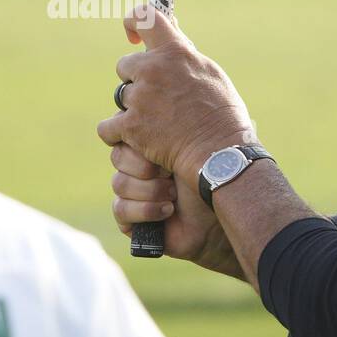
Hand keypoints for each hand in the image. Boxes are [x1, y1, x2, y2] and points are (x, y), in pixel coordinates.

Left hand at [97, 5, 255, 185]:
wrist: (220, 153)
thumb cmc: (223, 115)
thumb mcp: (210, 73)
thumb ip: (185, 54)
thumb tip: (173, 36)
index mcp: (175, 51)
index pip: (145, 17)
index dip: (133, 21)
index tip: (133, 34)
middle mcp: (153, 69)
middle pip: (125, 65)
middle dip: (136, 80)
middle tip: (155, 100)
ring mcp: (140, 97)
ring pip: (120, 97)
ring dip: (131, 109)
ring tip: (153, 125)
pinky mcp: (130, 125)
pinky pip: (108, 127)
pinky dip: (117, 135)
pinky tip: (134, 141)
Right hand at [109, 143, 243, 278]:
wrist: (218, 214)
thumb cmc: (206, 177)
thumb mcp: (183, 146)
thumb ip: (158, 131)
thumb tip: (128, 118)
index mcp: (147, 143)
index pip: (124, 132)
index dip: (141, 143)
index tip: (165, 150)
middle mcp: (136, 166)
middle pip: (117, 157)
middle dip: (146, 167)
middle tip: (170, 173)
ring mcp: (130, 192)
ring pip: (119, 183)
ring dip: (151, 190)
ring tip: (174, 195)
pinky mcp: (129, 218)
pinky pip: (120, 209)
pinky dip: (146, 210)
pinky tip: (168, 210)